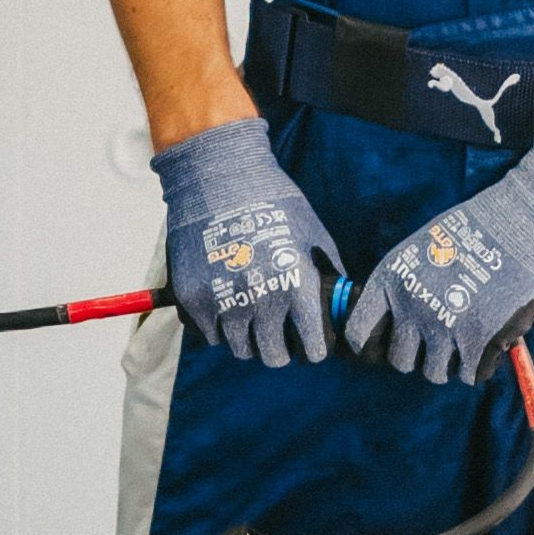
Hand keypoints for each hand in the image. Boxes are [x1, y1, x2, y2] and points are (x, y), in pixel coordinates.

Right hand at [153, 114, 342, 366]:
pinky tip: (225, 301)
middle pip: (274, 357)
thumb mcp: (315, 235)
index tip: (310, 342)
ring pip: (240, 349)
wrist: (218, 177)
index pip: (313, 348)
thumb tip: (339, 307)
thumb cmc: (275, 203)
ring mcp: (225, 303)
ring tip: (249, 312)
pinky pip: (210, 335)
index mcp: (298, 288)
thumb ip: (328, 275)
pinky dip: (218, 326)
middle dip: (279, 348)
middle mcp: (262, 301)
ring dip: (247, 337)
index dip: (313, 347)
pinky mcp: (194, 300)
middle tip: (277, 331)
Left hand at [345, 125, 533, 388]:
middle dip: (420, 354)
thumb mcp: (423, 248)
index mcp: (391, 283)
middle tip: (440, 339)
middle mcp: (411, 310)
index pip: (359, 333)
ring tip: (467, 339)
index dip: (372, 345)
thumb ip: (406, 286)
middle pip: (401, 361)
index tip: (390, 342)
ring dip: (451, 362)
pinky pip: (471, 375)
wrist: (527, 225)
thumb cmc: (478, 229)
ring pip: (435, 373)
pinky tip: (490, 341)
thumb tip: (398, 319)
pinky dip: (481, 364)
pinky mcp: (478, 344)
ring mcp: (444, 330)